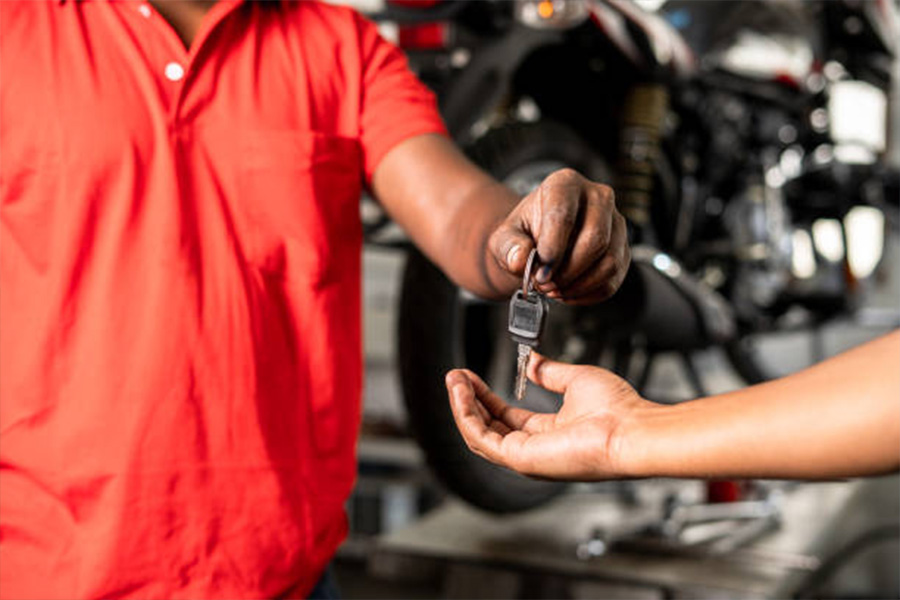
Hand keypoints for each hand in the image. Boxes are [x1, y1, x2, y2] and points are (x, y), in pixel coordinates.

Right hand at [445, 353, 652, 479]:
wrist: (632, 429)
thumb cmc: (617, 410)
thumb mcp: (576, 380)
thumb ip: (549, 372)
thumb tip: (531, 360)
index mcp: (550, 432)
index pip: (507, 417)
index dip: (486, 396)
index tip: (472, 376)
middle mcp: (535, 449)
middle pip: (489, 426)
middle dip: (469, 400)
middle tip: (456, 376)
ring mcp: (526, 457)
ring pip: (480, 434)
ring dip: (463, 406)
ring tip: (454, 380)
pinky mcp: (521, 459)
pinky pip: (482, 438)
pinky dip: (467, 415)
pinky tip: (462, 392)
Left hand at [488, 169, 628, 303]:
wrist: (540, 240)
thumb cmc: (526, 233)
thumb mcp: (506, 237)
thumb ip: (509, 246)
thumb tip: (519, 260)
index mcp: (565, 184)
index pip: (564, 216)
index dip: (552, 250)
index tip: (540, 274)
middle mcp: (598, 197)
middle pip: (595, 240)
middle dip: (568, 271)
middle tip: (546, 284)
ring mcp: (616, 223)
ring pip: (609, 262)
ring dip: (579, 285)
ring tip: (554, 289)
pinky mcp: (623, 249)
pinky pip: (613, 279)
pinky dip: (588, 293)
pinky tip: (568, 292)